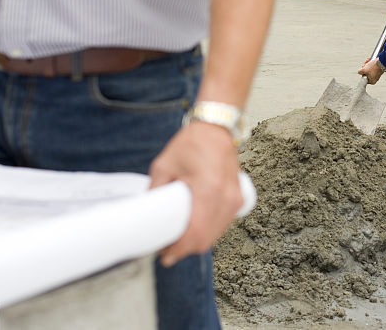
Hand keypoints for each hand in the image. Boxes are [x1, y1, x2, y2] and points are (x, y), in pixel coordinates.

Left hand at [148, 120, 241, 266]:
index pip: (195, 233)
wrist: (215, 130)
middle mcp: (226, 198)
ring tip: (178, 238)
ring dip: (197, 241)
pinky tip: (194, 228)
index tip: (165, 255)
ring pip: (215, 235)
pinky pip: (222, 225)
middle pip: (205, 239)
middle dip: (185, 248)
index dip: (179, 249)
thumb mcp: (164, 166)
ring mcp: (235, 200)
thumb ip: (156, 193)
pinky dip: (208, 231)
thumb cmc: (193, 143)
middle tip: (167, 248)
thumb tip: (147, 217)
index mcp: (209, 190)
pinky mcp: (237, 200)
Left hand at [358, 57, 384, 84]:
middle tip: (365, 65)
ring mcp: (376, 74)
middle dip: (365, 67)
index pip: (364, 78)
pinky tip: (369, 60)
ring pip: (369, 69)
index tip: (362, 70)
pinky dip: (370, 63)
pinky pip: (372, 67)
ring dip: (367, 64)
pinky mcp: (378, 69)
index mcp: (371, 81)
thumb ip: (360, 72)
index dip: (362, 73)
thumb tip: (359, 72)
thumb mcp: (364, 70)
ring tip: (368, 61)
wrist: (382, 62)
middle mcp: (374, 78)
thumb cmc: (374, 67)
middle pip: (366, 72)